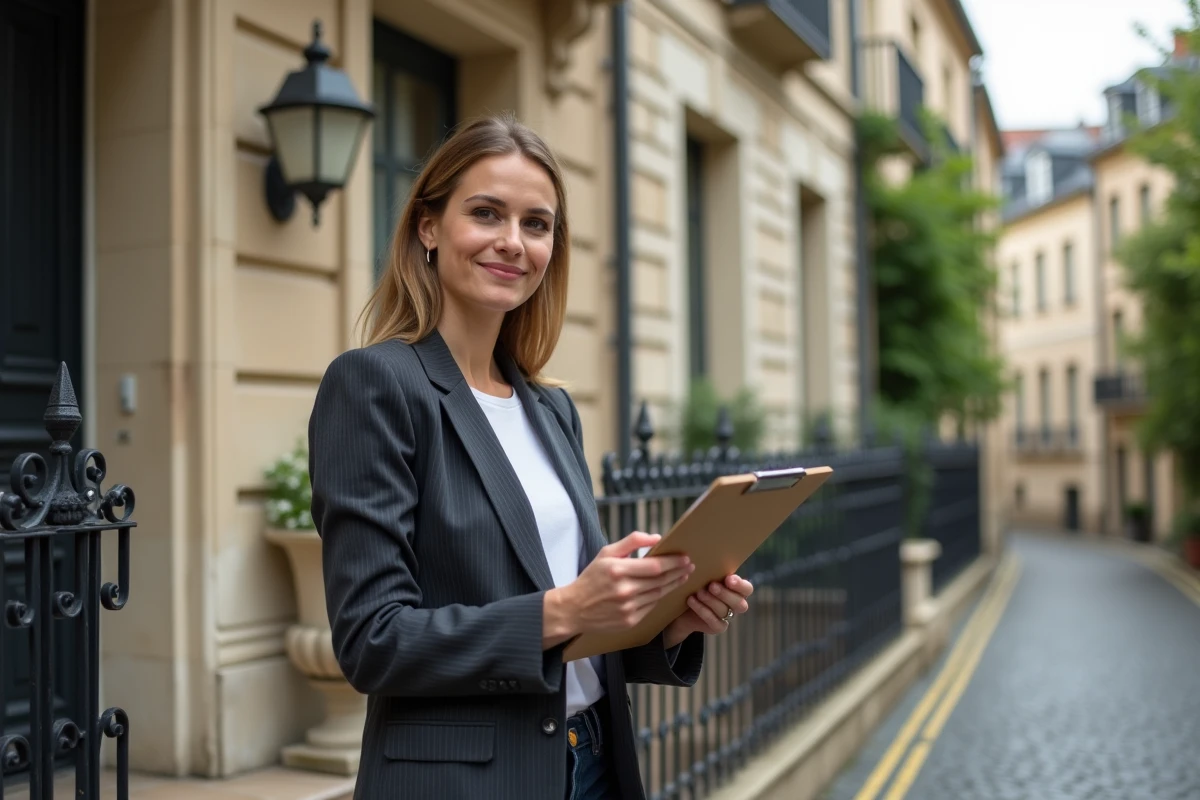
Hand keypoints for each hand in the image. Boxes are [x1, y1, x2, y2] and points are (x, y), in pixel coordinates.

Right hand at [544, 532, 693, 644]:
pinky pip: (651, 607)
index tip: (685, 558)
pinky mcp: (630, 621)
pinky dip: (660, 597)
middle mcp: (624, 590)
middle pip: (661, 581)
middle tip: (689, 566)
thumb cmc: (591, 578)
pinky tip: (665, 590)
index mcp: (618, 570)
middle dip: (678, 572)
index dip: (673, 562)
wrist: (574, 609)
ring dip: (673, 585)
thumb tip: (657, 538)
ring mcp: (627, 608)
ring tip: (682, 576)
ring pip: (659, 594)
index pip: (655, 566)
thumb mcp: (606, 553)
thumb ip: (631, 541)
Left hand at [663, 574, 753, 647]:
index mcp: (737, 589)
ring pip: (724, 611)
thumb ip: (712, 569)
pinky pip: (714, 621)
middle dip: (725, 594)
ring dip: (711, 601)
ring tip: (699, 592)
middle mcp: (735, 604)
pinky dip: (702, 610)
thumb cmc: (697, 584)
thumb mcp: (705, 575)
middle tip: (712, 585)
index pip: (747, 589)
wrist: (683, 605)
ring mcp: (727, 617)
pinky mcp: (718, 627)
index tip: (728, 578)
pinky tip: (691, 601)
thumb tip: (710, 552)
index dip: (740, 585)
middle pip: (739, 604)